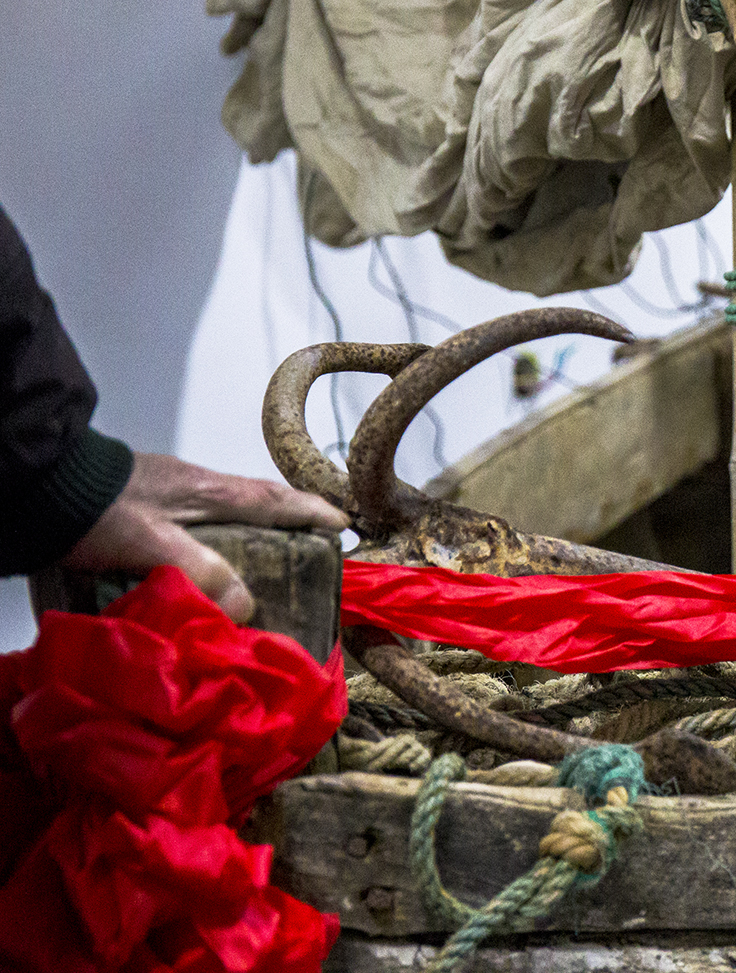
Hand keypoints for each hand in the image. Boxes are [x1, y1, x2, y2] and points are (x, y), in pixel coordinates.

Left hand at [59, 454, 347, 622]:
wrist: (38, 485)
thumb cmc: (96, 510)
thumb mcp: (152, 544)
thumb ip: (202, 573)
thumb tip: (247, 606)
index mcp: (208, 490)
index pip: (272, 500)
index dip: (310, 512)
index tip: (342, 523)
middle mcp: (194, 487)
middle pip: (254, 504)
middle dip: (287, 521)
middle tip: (309, 546)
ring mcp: (166, 493)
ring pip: (222, 514)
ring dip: (247, 532)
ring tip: (260, 563)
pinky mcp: (140, 505)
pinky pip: (194, 524)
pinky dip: (210, 541)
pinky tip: (199, 564)